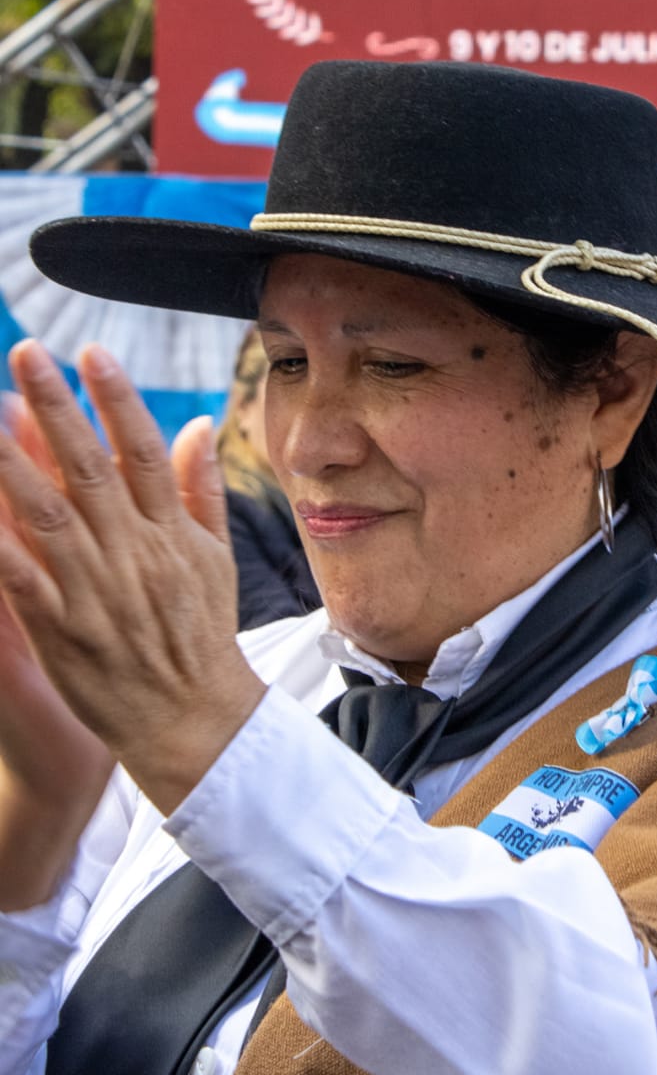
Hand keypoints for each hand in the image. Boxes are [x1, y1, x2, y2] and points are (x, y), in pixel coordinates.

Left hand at [0, 341, 265, 814]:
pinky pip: (21, 579)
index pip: (143, 451)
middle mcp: (134, 554)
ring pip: (46, 513)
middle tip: (27, 354)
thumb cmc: (203, 637)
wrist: (194, 721)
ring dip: (12, 460)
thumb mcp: (217, 558)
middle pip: (90, 467)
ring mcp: (96, 592)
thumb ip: (202, 488)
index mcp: (172, 533)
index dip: (118, 399)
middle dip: (58, 406)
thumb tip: (200, 424)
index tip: (92, 353)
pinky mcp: (62, 631)